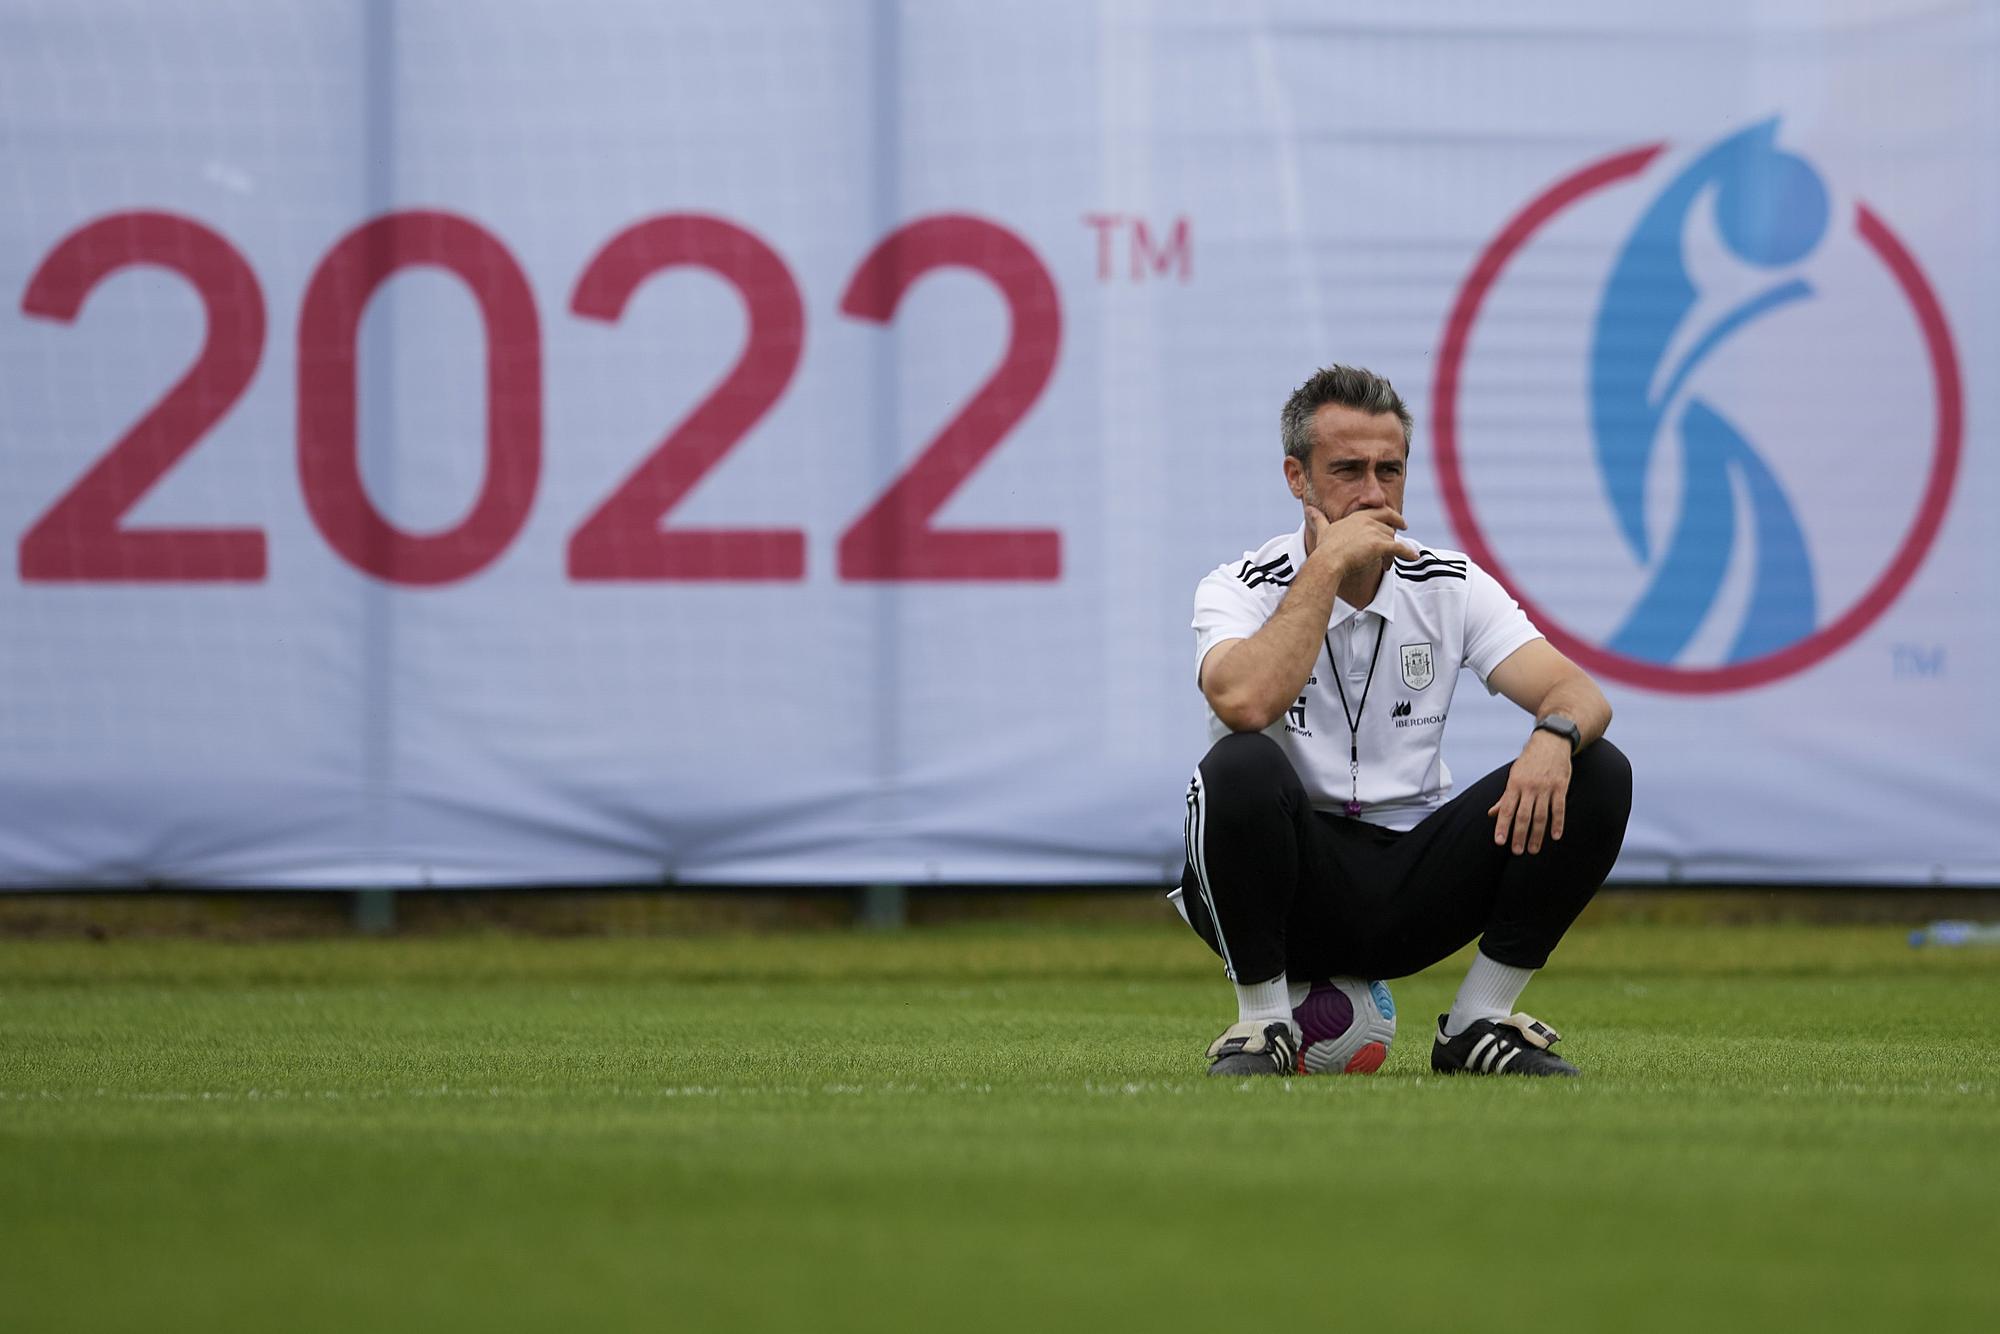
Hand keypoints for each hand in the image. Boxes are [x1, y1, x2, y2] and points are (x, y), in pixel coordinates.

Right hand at [1303, 504, 1416, 574]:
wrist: (1329, 561)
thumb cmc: (1325, 548)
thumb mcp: (1323, 530)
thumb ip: (1318, 518)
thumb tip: (1308, 509)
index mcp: (1357, 517)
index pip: (1379, 511)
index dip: (1390, 515)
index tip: (1398, 520)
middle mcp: (1368, 521)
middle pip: (1388, 525)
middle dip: (1395, 529)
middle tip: (1403, 530)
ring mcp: (1375, 532)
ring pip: (1392, 538)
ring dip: (1397, 547)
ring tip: (1400, 556)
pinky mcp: (1380, 545)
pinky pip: (1399, 548)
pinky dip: (1408, 552)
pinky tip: (1414, 557)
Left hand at [1488, 730, 1571, 854]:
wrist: (1551, 742)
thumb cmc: (1529, 762)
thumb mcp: (1514, 775)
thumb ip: (1505, 797)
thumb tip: (1491, 813)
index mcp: (1514, 784)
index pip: (1507, 809)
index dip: (1502, 825)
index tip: (1499, 841)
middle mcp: (1529, 787)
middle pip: (1523, 816)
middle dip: (1519, 835)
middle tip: (1517, 851)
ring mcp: (1546, 787)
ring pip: (1541, 815)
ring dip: (1537, 834)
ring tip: (1533, 849)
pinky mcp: (1561, 787)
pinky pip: (1559, 808)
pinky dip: (1558, 823)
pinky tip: (1555, 836)